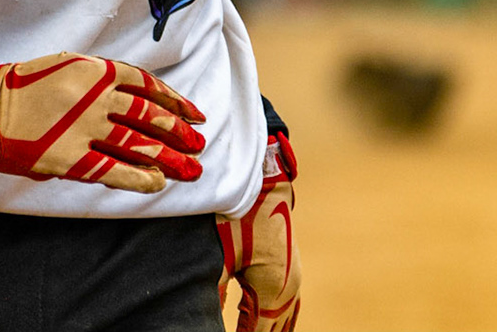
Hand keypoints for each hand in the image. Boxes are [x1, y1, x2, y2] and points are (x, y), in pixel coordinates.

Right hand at [0, 52, 205, 192]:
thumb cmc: (28, 85)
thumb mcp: (68, 66)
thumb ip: (102, 78)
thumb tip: (138, 96)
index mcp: (96, 71)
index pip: (148, 86)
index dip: (175, 101)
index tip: (195, 114)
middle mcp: (96, 98)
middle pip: (150, 117)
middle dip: (179, 132)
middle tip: (198, 144)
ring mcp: (84, 129)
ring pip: (138, 145)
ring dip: (169, 157)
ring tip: (190, 168)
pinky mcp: (71, 158)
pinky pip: (114, 170)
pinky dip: (139, 177)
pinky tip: (157, 183)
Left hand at [219, 131, 299, 330]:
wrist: (265, 180)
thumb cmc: (240, 216)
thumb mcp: (220, 256)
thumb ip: (213, 291)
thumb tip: (204, 316)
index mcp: (273, 291)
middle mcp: (288, 289)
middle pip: (276, 330)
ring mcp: (292, 277)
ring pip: (285, 320)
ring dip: (270, 330)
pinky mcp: (289, 266)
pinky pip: (287, 306)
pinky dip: (274, 318)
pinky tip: (257, 322)